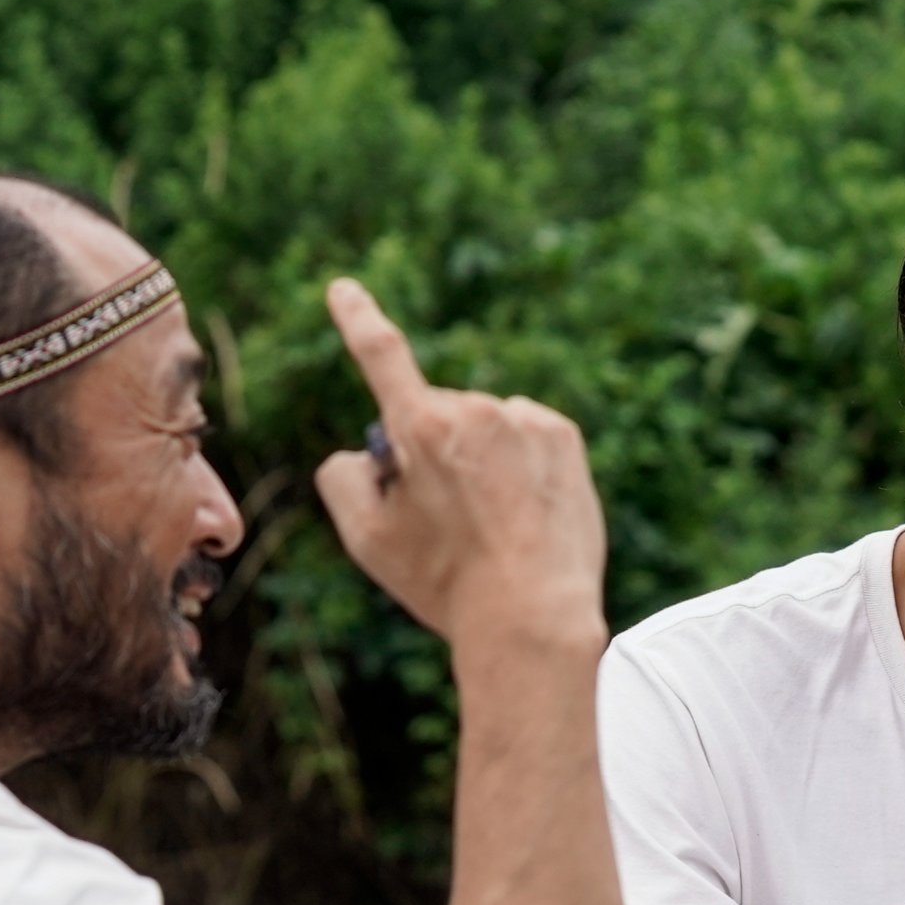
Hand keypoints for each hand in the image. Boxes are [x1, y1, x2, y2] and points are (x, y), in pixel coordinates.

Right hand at [308, 279, 605, 644]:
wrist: (533, 615)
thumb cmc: (445, 583)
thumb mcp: (366, 539)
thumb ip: (342, 478)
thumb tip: (365, 452)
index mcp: (419, 427)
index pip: (380, 355)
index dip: (358, 319)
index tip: (344, 288)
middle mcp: (475, 410)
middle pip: (435, 418)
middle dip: (431, 452)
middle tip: (447, 522)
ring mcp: (524, 421)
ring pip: (484, 429)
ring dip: (480, 460)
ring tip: (492, 525)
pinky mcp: (563, 437)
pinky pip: (525, 436)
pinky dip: (519, 465)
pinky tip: (523, 511)